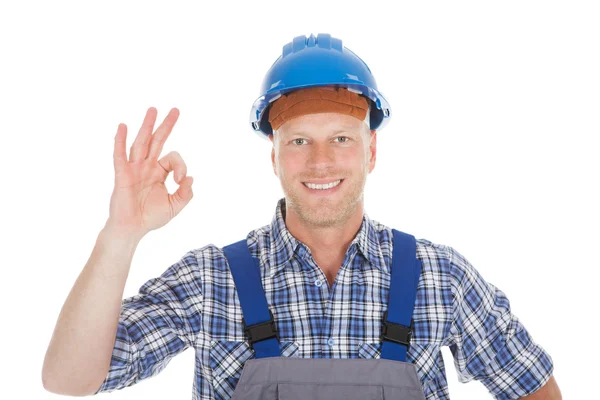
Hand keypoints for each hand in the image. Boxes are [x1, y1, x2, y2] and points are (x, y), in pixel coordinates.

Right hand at [105, 107, 193, 236]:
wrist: (133, 229)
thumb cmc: (151, 217)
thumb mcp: (175, 205)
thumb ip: (186, 193)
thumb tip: (190, 177)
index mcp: (159, 172)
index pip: (173, 158)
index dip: (181, 165)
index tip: (182, 180)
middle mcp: (146, 166)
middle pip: (156, 140)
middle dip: (166, 125)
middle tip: (175, 109)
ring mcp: (134, 169)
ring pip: (141, 143)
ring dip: (146, 126)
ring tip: (153, 110)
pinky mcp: (122, 175)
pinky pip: (120, 155)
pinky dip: (120, 141)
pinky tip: (123, 127)